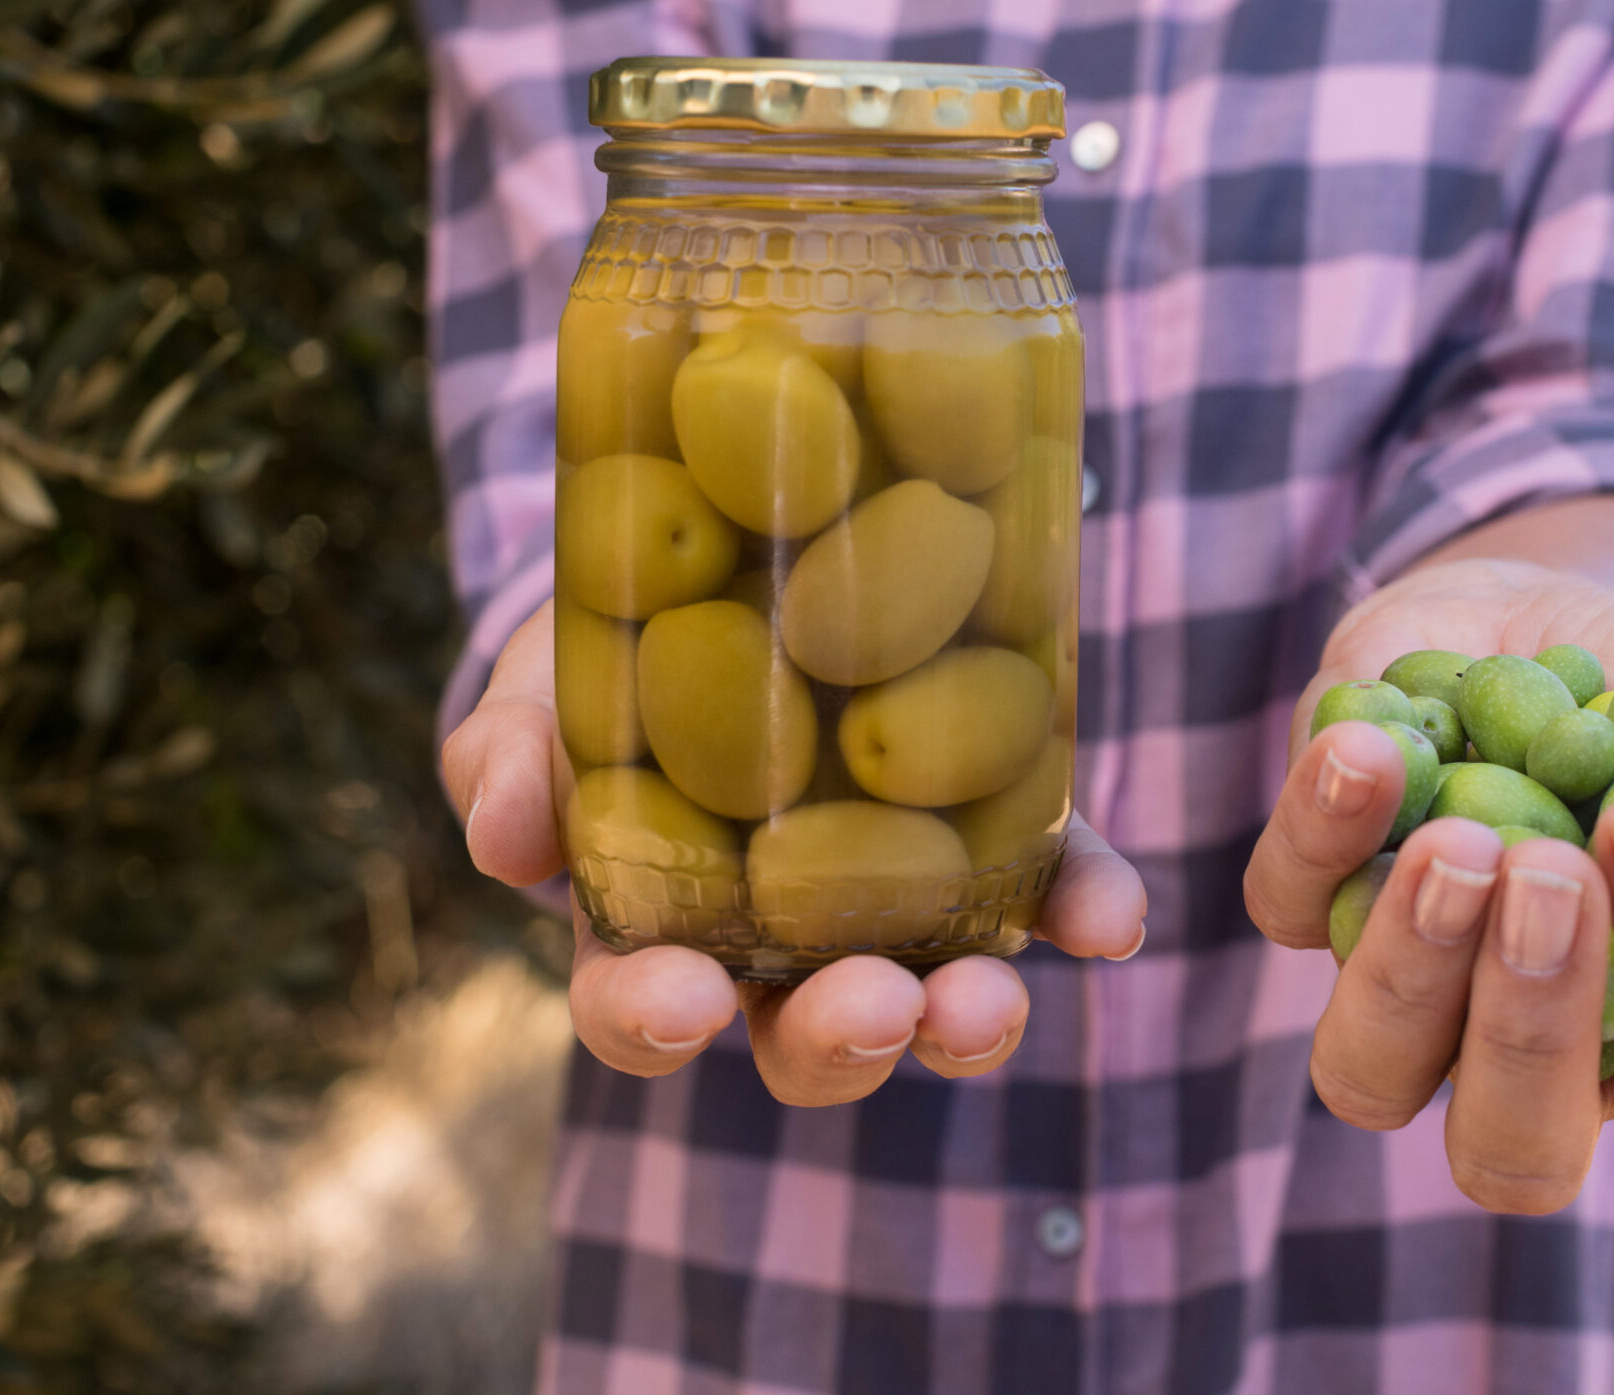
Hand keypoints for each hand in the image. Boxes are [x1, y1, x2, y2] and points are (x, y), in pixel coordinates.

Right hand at [442, 601, 1147, 1102]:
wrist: (723, 572)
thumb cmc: (600, 669)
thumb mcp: (535, 696)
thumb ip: (506, 758)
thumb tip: (503, 834)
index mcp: (653, 934)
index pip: (642, 1012)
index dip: (657, 1022)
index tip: (682, 1005)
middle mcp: (782, 954)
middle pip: (807, 1040)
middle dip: (842, 1038)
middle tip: (872, 1008)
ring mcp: (898, 910)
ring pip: (931, 1000)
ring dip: (965, 1019)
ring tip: (990, 1002)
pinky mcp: (995, 847)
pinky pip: (1044, 893)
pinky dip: (1081, 908)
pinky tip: (1111, 916)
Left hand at [1244, 557, 1613, 1212]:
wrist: (1573, 611)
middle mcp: (1532, 1055)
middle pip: (1515, 1144)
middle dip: (1534, 1021)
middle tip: (1553, 870)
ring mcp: (1411, 990)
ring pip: (1371, 1070)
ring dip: (1408, 966)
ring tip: (1459, 835)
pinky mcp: (1313, 897)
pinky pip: (1288, 905)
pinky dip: (1321, 829)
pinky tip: (1373, 743)